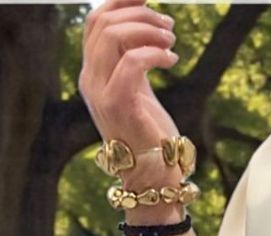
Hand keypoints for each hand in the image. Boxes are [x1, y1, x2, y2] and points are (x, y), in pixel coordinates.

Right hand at [78, 0, 180, 161]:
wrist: (151, 175)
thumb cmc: (149, 132)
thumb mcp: (139, 85)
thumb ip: (135, 53)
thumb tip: (146, 17)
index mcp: (93, 71)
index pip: (96, 21)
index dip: (121, 2)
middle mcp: (90, 78)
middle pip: (103, 22)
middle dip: (139, 14)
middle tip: (169, 26)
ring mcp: (99, 91)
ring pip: (112, 35)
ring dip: (147, 30)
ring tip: (171, 41)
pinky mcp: (117, 104)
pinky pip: (132, 62)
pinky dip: (155, 53)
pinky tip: (172, 60)